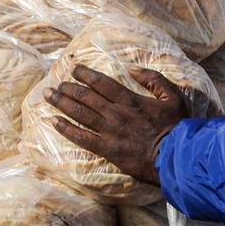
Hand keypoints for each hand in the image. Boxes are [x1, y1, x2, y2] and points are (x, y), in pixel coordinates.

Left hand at [42, 64, 190, 186]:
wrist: (176, 158)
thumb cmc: (176, 127)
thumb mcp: (172, 96)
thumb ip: (153, 78)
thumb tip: (132, 68)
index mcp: (129, 99)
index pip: (100, 82)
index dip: (84, 74)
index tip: (73, 69)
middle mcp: (115, 113)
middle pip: (85, 97)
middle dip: (67, 88)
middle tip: (55, 84)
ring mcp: (109, 131)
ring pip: (79, 113)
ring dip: (61, 103)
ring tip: (48, 96)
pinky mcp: (107, 149)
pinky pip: (82, 137)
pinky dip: (66, 129)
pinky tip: (53, 121)